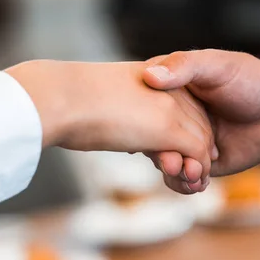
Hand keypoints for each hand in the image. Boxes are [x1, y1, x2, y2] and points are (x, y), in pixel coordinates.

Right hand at [6, 60, 213, 184]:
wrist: (58, 96)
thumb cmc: (68, 98)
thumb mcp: (104, 97)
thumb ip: (128, 111)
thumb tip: (132, 141)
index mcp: (155, 75)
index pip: (183, 107)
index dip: (182, 134)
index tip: (169, 157)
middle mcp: (168, 88)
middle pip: (198, 125)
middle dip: (196, 154)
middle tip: (186, 176)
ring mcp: (170, 108)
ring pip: (201, 141)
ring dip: (198, 166)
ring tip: (190, 184)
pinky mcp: (169, 129)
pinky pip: (196, 155)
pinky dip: (197, 172)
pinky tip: (189, 184)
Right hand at [143, 49, 259, 192]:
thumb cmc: (251, 79)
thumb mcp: (216, 65)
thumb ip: (184, 67)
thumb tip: (149, 76)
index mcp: (170, 91)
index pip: (142, 108)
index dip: (140, 123)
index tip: (144, 135)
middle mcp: (173, 118)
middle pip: (151, 140)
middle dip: (159, 154)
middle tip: (171, 162)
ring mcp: (186, 142)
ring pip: (166, 162)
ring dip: (173, 172)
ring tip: (190, 173)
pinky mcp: (201, 163)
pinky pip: (184, 178)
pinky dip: (185, 184)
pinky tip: (197, 182)